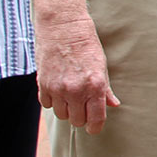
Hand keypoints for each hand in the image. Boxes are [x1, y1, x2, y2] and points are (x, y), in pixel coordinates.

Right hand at [34, 14, 119, 132]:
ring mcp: (58, 88)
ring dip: (66, 109)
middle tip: (83, 105)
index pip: (95, 120)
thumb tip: (113, 105)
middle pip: (77, 121)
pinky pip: (47, 105)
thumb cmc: (87, 46)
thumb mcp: (102, 67)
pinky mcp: (43, 85)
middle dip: (81, 116)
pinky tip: (58, 89)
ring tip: (70, 94)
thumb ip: (106, 90)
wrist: (64, 28)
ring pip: (61, 115)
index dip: (95, 127)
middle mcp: (76, 90)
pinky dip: (52, 101)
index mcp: (95, 86)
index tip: (94, 128)